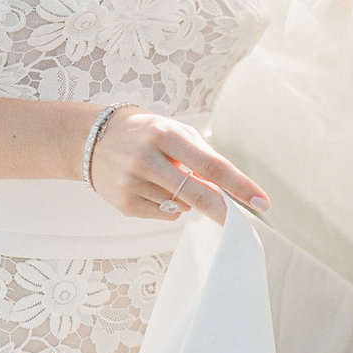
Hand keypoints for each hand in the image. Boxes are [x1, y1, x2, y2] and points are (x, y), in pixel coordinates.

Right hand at [87, 108, 268, 225]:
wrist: (91, 139)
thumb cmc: (146, 133)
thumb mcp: (174, 131)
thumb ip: (202, 156)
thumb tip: (226, 191)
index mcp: (164, 134)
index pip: (211, 165)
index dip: (239, 185)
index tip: (261, 201)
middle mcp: (146, 158)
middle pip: (197, 193)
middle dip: (223, 209)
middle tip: (241, 222)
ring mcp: (132, 183)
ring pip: (181, 206)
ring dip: (187, 199)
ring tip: (165, 177)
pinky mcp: (124, 204)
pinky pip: (164, 215)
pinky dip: (169, 206)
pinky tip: (151, 187)